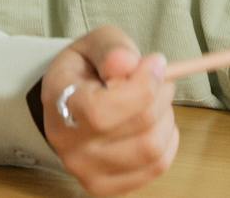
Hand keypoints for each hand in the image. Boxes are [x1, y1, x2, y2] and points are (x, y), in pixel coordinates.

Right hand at [37, 26, 177, 195]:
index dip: (142, 87)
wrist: (67, 105)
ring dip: (166, 118)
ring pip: (152, 149)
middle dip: (160, 96)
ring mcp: (88, 173)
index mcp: (61, 107)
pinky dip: (167, 141)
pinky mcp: (108, 186)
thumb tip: (127, 63)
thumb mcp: (92, 45)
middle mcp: (71, 148)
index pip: (104, 111)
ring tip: (156, 101)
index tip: (156, 63)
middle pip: (139, 128)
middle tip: (161, 79)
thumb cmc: (83, 72)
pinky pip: (157, 166)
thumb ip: (110, 49)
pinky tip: (156, 124)